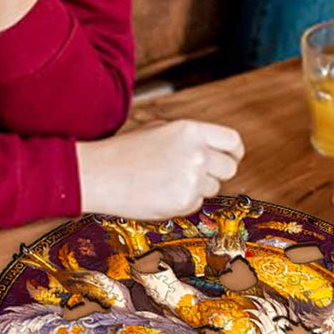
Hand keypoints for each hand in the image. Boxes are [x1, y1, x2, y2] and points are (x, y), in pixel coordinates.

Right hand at [76, 120, 244, 220]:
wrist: (99, 174)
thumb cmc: (125, 151)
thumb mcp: (160, 129)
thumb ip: (191, 137)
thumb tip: (214, 148)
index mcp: (191, 131)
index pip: (232, 141)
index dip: (234, 152)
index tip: (231, 158)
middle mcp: (197, 153)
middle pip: (229, 168)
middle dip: (218, 172)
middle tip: (198, 174)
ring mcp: (192, 179)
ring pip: (213, 188)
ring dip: (198, 187)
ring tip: (168, 180)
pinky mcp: (184, 201)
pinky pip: (196, 204)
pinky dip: (184, 201)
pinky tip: (161, 193)